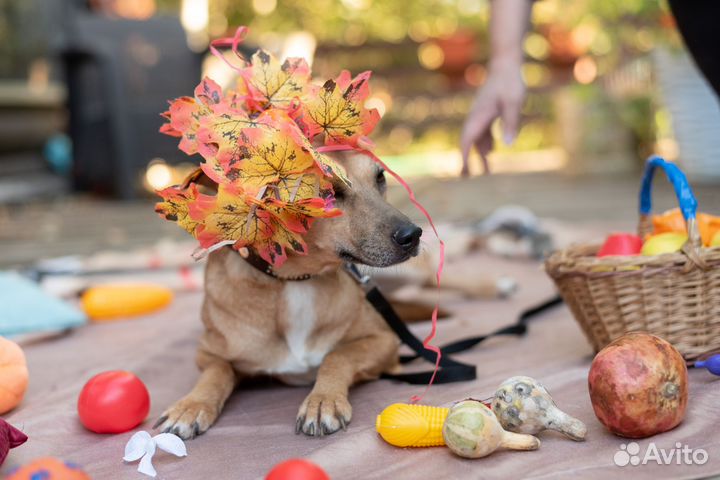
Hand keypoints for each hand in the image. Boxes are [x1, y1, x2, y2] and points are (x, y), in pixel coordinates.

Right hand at [460, 59, 525, 174]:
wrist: (506, 62)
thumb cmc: (510, 81)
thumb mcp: (514, 103)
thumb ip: (511, 123)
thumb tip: (507, 146)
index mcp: (480, 116)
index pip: (467, 141)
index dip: (464, 157)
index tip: (464, 173)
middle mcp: (477, 116)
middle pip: (468, 142)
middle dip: (467, 160)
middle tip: (467, 177)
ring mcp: (481, 113)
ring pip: (477, 138)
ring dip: (479, 154)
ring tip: (486, 170)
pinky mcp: (488, 110)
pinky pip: (484, 131)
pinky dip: (485, 143)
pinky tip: (492, 151)